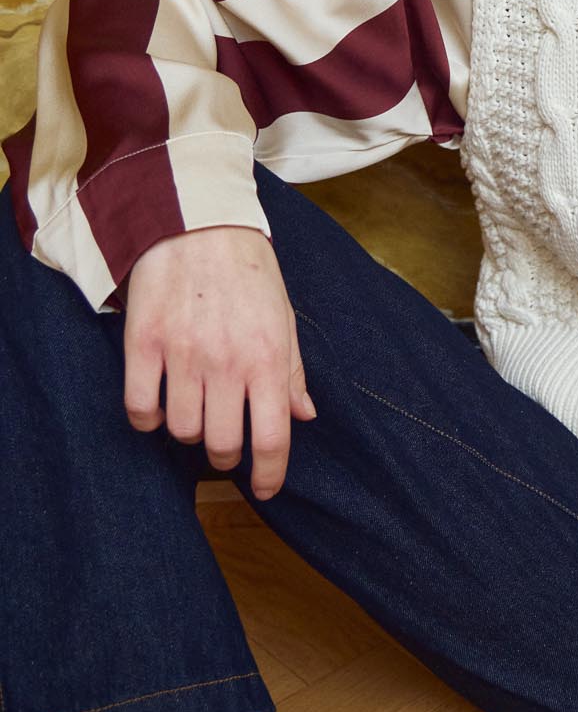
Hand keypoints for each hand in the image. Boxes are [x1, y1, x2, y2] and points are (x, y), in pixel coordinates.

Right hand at [123, 225, 315, 500]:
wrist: (198, 221)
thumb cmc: (248, 270)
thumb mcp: (284, 316)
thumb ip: (292, 370)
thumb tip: (304, 416)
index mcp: (268, 357)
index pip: (271, 438)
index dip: (268, 475)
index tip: (264, 489)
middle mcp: (226, 362)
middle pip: (221, 444)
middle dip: (225, 452)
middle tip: (225, 437)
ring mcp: (182, 354)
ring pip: (181, 431)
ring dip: (188, 431)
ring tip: (194, 409)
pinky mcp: (143, 344)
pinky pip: (139, 409)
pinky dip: (148, 419)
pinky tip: (158, 406)